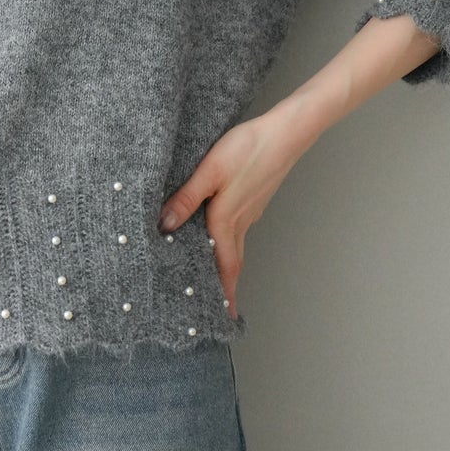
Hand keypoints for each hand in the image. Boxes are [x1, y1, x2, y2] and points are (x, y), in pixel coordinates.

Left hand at [157, 105, 316, 322]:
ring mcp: (250, 211)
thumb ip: (186, 198)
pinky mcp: (253, 199)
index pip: (224, 267)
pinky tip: (218, 237)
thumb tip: (164, 225)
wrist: (285, 132)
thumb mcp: (209, 171)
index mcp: (227, 220)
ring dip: (225, 266)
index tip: (224, 318)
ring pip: (235, 246)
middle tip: (216, 309)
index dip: (223, 294)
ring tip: (213, 280)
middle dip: (224, 287)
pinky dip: (228, 244)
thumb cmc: (248, 149)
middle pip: (231, 263)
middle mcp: (241, 222)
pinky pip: (238, 231)